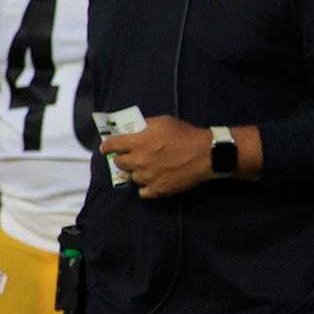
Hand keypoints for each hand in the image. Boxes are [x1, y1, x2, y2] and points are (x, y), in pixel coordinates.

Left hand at [100, 115, 220, 198]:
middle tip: (131, 157)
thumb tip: (133, 130)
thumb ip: (145, 126)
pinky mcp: (158, 189)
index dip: (107, 146)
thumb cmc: (185, 135)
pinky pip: (142, 192)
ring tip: (146, 170)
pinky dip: (145, 187)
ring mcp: (147, 177)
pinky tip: (151, 182)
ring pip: (131, 177)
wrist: (206, 155)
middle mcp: (139, 160)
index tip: (107, 148)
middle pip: (119, 163)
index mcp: (138, 141)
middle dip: (124, 159)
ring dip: (136, 173)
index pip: (112, 145)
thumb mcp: (163, 122)